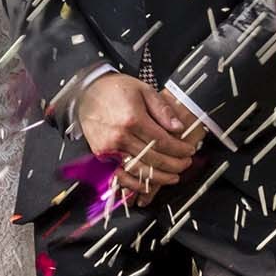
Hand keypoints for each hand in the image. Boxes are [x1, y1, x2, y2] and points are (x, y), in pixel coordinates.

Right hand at [75, 73, 196, 206]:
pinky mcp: (101, 155)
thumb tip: (179, 128)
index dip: (179, 149)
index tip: (189, 150)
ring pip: (140, 171)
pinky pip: (121, 175)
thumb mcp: (144, 90)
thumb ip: (163, 110)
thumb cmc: (116, 89)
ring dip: (159, 178)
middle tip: (185, 164)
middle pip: (154, 159)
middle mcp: (120, 136)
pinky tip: (148, 185)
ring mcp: (109, 148)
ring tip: (173, 176)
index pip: (163, 142)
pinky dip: (135, 184)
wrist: (86, 91)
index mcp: (133, 118)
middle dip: (174, 165)